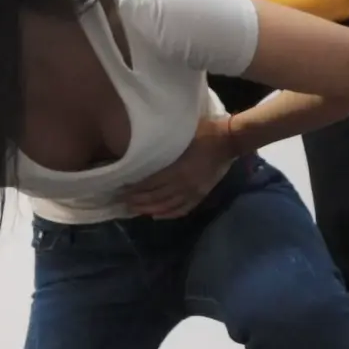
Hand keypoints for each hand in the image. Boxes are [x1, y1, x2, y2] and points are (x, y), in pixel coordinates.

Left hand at [120, 117, 237, 218]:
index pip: (149, 184)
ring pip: (166, 206)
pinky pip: (182, 209)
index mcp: (176, 169)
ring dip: (149, 209)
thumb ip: (162, 148)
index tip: (120, 190)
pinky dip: (168, 214)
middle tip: (122, 202)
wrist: (228, 141)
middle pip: (155, 197)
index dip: (134, 189)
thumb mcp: (179, 136)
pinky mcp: (200, 195)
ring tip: (135, 210)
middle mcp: (183, 185)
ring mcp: (192, 192)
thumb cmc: (203, 132)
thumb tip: (142, 153)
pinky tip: (156, 215)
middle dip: (137, 201)